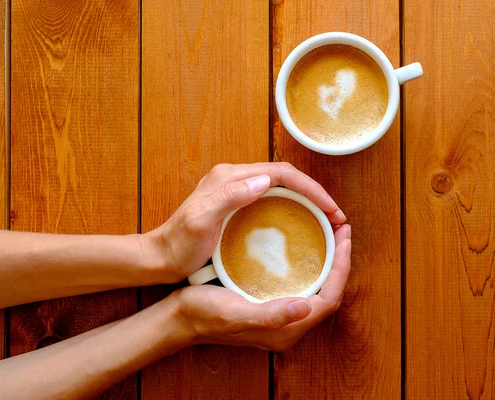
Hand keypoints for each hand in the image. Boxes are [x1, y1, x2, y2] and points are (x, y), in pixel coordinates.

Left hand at [143, 162, 346, 282]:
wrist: (159, 257)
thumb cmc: (179, 245)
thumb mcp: (200, 220)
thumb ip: (229, 196)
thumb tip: (265, 180)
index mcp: (230, 177)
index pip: (281, 173)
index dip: (310, 188)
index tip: (330, 208)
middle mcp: (234, 177)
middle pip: (285, 177)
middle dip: (314, 193)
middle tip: (335, 216)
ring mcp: (234, 189)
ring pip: (280, 187)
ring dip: (306, 199)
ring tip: (325, 220)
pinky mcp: (234, 203)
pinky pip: (272, 199)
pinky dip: (292, 207)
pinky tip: (300, 224)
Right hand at [171, 223, 351, 350]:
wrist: (179, 317)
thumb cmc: (204, 315)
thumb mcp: (235, 314)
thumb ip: (272, 315)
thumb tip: (306, 307)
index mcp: (286, 329)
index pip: (329, 298)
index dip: (342, 267)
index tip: (343, 236)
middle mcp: (288, 325)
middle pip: (328, 292)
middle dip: (340, 261)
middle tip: (341, 229)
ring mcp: (280, 316)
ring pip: (317, 288)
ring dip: (328, 261)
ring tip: (328, 233)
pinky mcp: (271, 306)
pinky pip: (302, 285)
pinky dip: (310, 265)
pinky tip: (304, 246)